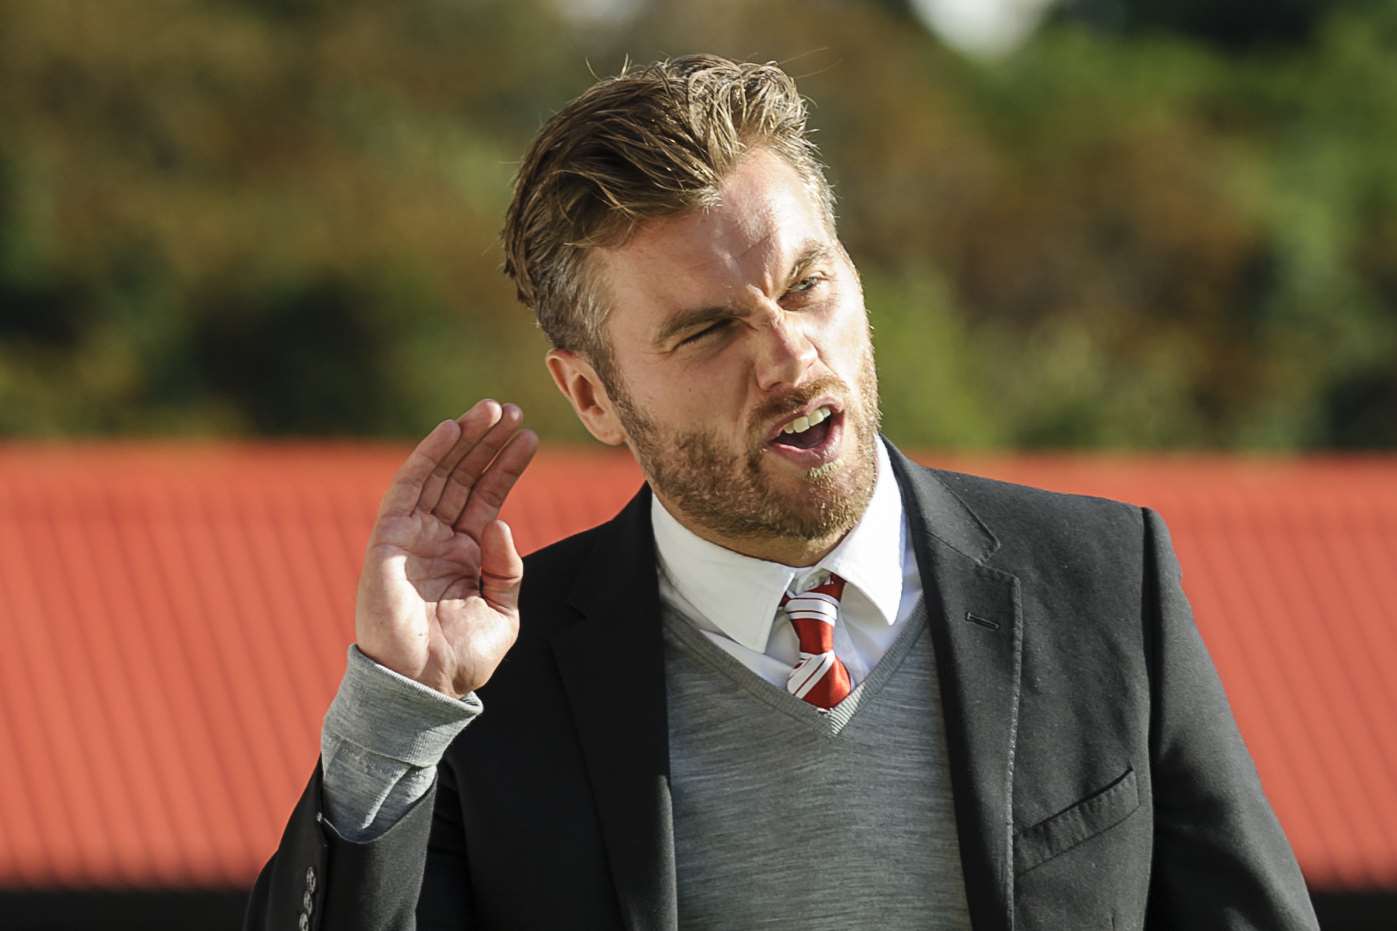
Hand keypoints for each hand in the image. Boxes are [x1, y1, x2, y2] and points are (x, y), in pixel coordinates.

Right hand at [355, 401, 538, 697]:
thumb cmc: (460, 658)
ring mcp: (413, 535)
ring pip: (440, 473)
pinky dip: (427, 456)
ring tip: (491, 410)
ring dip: (464, 439)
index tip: (529, 436)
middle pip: (465, 476)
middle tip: (511, 409)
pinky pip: (408, 488)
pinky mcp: (389, 538)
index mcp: (465, 553)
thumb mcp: (502, 612)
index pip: (487, 496)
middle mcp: (438, 538)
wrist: (422, 687)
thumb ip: (506, 569)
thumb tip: (500, 522)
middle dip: (488, 442)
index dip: (507, 465)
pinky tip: (450, 430)